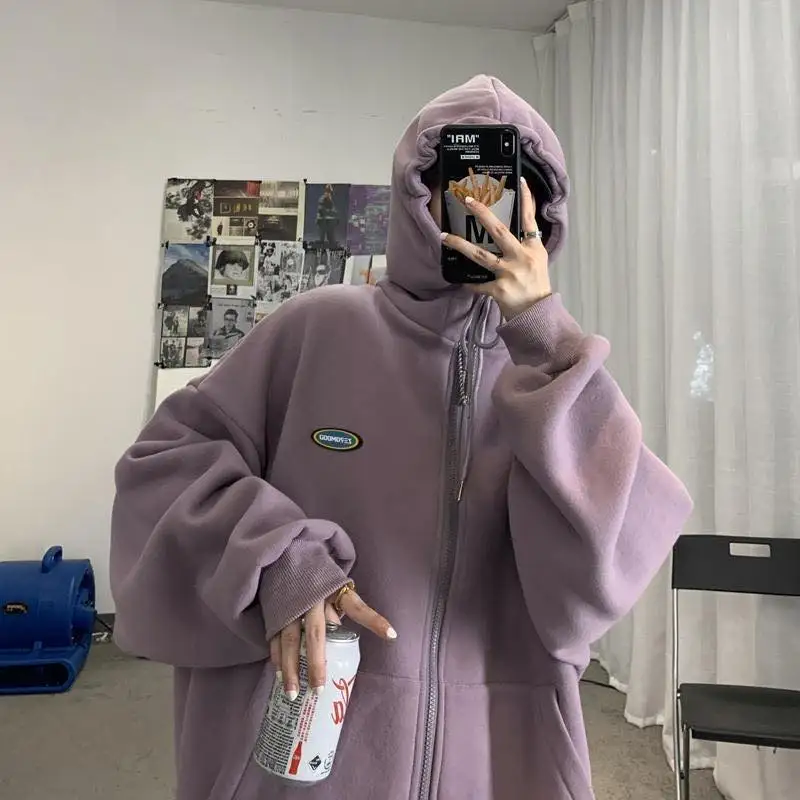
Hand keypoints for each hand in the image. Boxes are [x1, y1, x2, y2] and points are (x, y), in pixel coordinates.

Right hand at [270, 586, 395, 700]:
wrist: (288, 557)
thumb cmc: (318, 579)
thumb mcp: (336, 586)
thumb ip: (344, 608)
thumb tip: (354, 633)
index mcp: (333, 591)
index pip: (357, 607)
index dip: (374, 620)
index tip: (392, 634)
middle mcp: (312, 599)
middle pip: (316, 634)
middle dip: (317, 663)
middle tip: (318, 689)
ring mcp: (290, 607)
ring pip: (291, 641)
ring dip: (291, 668)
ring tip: (294, 693)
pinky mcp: (274, 613)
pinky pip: (275, 639)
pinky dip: (277, 658)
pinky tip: (279, 675)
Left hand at [441, 177, 550, 320]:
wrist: (537, 313)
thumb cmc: (537, 285)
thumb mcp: (539, 260)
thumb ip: (528, 242)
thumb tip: (522, 222)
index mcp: (533, 248)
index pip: (529, 220)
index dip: (526, 200)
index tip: (520, 181)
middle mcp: (521, 258)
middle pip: (499, 232)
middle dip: (483, 214)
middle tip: (468, 200)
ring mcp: (509, 274)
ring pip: (480, 255)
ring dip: (460, 245)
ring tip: (443, 236)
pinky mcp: (498, 290)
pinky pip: (478, 284)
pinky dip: (468, 284)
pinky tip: (459, 281)